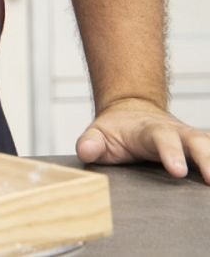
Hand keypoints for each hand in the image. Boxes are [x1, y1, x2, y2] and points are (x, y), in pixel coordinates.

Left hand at [77, 97, 209, 182]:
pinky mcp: (197, 149)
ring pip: (208, 145)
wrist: (132, 113)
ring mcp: (188, 139)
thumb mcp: (97, 134)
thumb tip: (86, 151)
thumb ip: (90, 143)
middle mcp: (174, 132)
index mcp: (148, 130)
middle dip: (204, 158)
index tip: (177, 170)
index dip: (170, 153)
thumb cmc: (115, 131)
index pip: (161, 138)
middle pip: (194, 140)